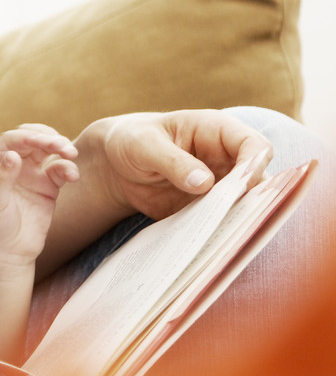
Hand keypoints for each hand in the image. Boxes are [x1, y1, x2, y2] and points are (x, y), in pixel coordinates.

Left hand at [0, 124, 79, 265]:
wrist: (8, 254)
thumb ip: (2, 178)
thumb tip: (13, 154)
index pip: (10, 141)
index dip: (26, 137)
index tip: (42, 142)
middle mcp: (12, 164)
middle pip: (31, 140)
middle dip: (46, 137)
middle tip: (61, 144)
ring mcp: (31, 173)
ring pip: (48, 150)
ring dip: (60, 147)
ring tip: (70, 153)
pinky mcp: (47, 186)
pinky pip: (60, 170)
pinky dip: (68, 168)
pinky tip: (73, 175)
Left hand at [81, 109, 272, 219]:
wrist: (115, 166)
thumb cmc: (132, 141)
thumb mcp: (144, 145)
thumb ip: (172, 161)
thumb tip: (204, 182)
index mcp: (217, 132)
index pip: (256, 146)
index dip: (255, 166)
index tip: (240, 185)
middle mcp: (227, 160)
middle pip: (260, 181)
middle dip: (254, 199)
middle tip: (235, 217)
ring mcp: (220, 187)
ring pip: (247, 205)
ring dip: (238, 220)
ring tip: (221, 233)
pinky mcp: (208, 209)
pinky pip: (223, 223)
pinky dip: (219, 233)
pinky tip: (207, 243)